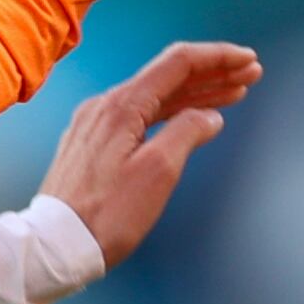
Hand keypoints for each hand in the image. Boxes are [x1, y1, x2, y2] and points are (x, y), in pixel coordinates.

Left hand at [35, 39, 262, 270]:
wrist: (54, 245)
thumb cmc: (107, 215)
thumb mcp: (158, 172)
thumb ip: (187, 133)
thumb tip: (209, 117)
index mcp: (122, 106)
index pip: (178, 63)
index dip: (217, 58)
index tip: (248, 60)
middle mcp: (106, 106)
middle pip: (168, 77)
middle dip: (212, 74)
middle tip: (250, 74)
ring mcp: (96, 124)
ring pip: (155, 97)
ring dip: (195, 93)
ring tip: (233, 93)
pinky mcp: (92, 143)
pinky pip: (140, 115)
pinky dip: (171, 111)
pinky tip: (190, 117)